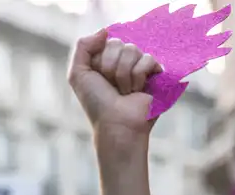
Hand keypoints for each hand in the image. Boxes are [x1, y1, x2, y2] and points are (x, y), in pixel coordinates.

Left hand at [69, 31, 160, 151]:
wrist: (116, 124)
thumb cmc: (97, 103)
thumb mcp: (78, 74)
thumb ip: (82, 46)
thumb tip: (105, 31)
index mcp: (106, 60)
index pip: (105, 41)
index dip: (100, 60)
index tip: (99, 79)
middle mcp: (123, 61)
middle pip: (118, 43)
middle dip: (111, 67)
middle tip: (112, 87)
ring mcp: (140, 67)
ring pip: (132, 50)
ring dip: (124, 74)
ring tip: (125, 91)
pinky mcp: (156, 74)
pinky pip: (148, 59)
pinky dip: (138, 76)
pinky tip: (138, 91)